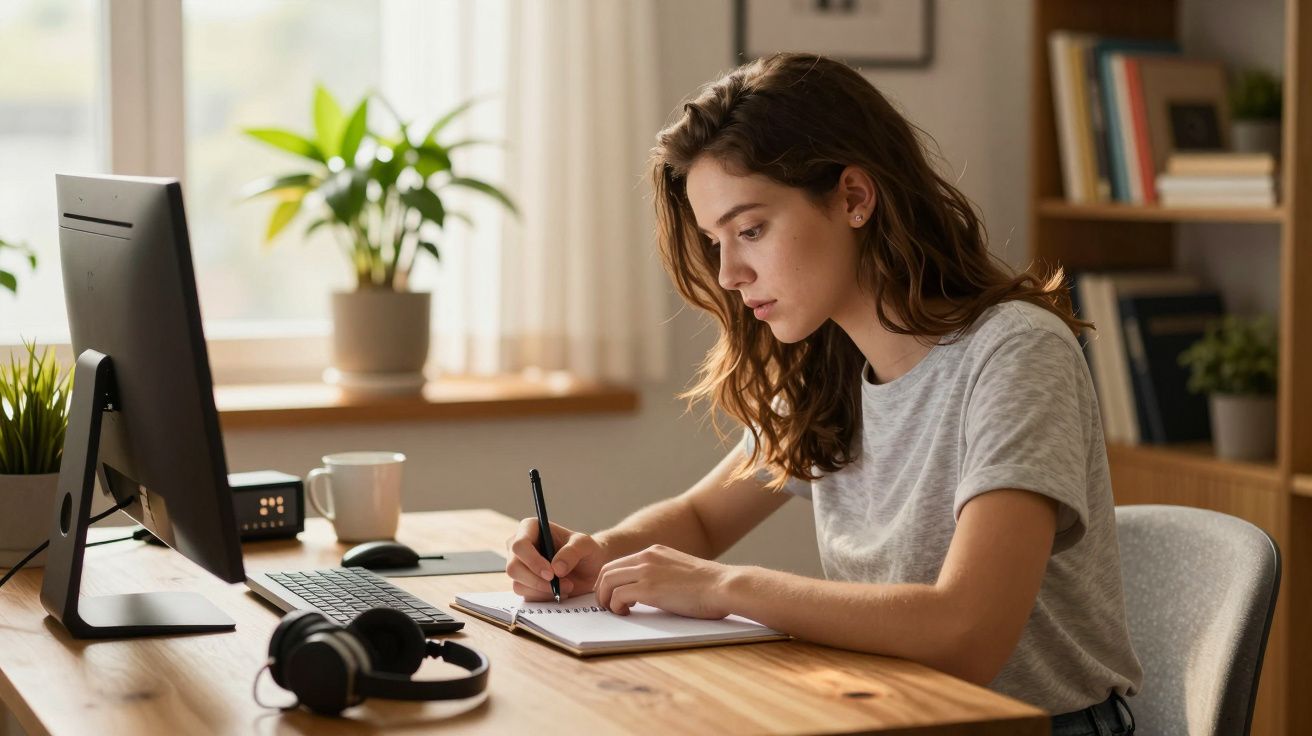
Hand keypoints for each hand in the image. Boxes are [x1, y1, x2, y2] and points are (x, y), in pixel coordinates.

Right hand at [505, 518, 606, 600]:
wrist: (588, 568)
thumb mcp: (585, 545)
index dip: (532, 561)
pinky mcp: (523, 584)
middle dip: (537, 581)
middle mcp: (519, 547)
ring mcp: (519, 567)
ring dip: (544, 590)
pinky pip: (527, 596)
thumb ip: (572, 552)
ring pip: (519, 585)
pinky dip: (545, 597)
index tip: (551, 574)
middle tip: (561, 585)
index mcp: (530, 528)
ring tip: (567, 586)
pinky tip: (560, 591)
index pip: (519, 545)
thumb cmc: (585, 550)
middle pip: (513, 568)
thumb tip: (556, 568)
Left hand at [594, 544, 735, 618]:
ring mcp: (647, 571)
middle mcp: (647, 557)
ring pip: (608, 581)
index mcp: (655, 551)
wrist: (724, 585)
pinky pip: (618, 596)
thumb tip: (652, 591)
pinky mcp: (649, 588)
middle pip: (607, 570)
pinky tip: (626, 613)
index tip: (612, 594)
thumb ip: (663, 574)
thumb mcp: (680, 571)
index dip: (610, 580)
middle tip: (606, 605)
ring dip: (605, 599)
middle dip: (602, 589)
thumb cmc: (710, 585)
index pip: (619, 563)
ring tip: (614, 611)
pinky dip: (616, 606)